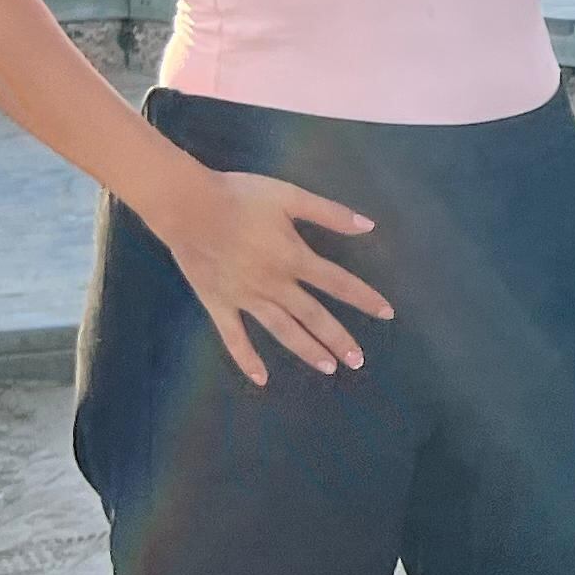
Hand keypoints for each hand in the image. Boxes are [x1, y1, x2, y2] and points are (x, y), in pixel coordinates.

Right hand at [157, 167, 393, 386]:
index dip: (364, 298)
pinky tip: (261, 378)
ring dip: (307, 350)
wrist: (187, 205)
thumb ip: (329, 213)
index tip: (387, 313)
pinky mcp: (218, 303)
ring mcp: (245, 297)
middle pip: (313, 316)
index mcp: (293, 257)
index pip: (338, 283)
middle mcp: (273, 284)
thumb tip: (369, 225)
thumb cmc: (240, 196)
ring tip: (328, 368)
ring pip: (282, 330)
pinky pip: (233, 336)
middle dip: (338, 339)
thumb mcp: (290, 196)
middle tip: (358, 361)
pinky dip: (246, 358)